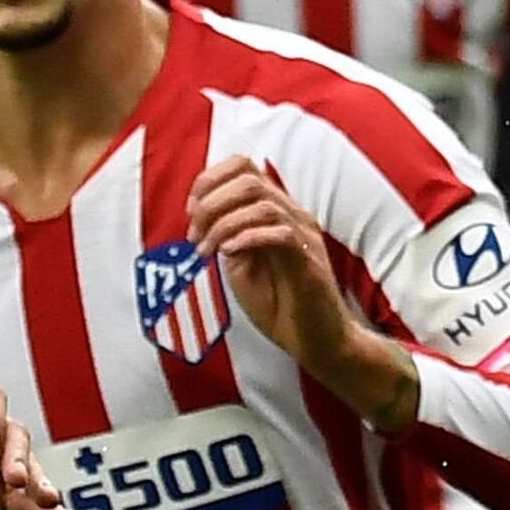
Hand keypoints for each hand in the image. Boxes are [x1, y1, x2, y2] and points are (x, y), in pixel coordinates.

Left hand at [193, 154, 418, 425]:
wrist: (318, 342)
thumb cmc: (282, 307)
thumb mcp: (243, 266)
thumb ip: (228, 237)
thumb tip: (205, 220)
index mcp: (276, 211)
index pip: (244, 166)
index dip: (210, 181)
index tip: (191, 214)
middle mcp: (293, 215)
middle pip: (248, 177)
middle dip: (210, 202)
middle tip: (195, 236)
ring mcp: (304, 235)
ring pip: (261, 202)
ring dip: (222, 223)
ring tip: (206, 250)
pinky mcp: (309, 261)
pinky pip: (281, 233)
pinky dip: (247, 238)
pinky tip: (229, 254)